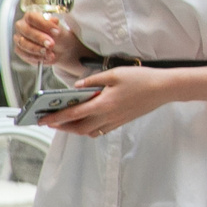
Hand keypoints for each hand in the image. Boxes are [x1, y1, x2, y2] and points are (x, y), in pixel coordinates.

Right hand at [13, 12, 81, 71]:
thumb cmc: (58, 36)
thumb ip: (55, 26)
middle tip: (51, 44)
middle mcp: (22, 26)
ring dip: (38, 49)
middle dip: (40, 38)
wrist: (59, 49)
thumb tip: (53, 20)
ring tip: (50, 53)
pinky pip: (24, 54)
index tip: (56, 30)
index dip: (43, 24)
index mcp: (30, 17)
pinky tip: (46, 57)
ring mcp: (19, 38)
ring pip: (23, 44)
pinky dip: (36, 57)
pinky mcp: (19, 50)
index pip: (32, 17)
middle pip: (26, 31)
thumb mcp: (60, 30)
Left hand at [42, 66, 173, 137]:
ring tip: (64, 121)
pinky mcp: (121, 122)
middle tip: (49, 121)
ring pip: (89, 132)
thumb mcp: (114, 74)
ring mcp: (115, 121)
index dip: (55, 118)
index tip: (41, 120)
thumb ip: (92, 81)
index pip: (72, 114)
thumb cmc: (141, 79)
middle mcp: (107, 117)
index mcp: (103, 105)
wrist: (164, 88)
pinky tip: (84, 121)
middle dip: (62, 127)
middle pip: (78, 128)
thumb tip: (76, 87)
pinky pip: (100, 130)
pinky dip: (88, 129)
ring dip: (74, 129)